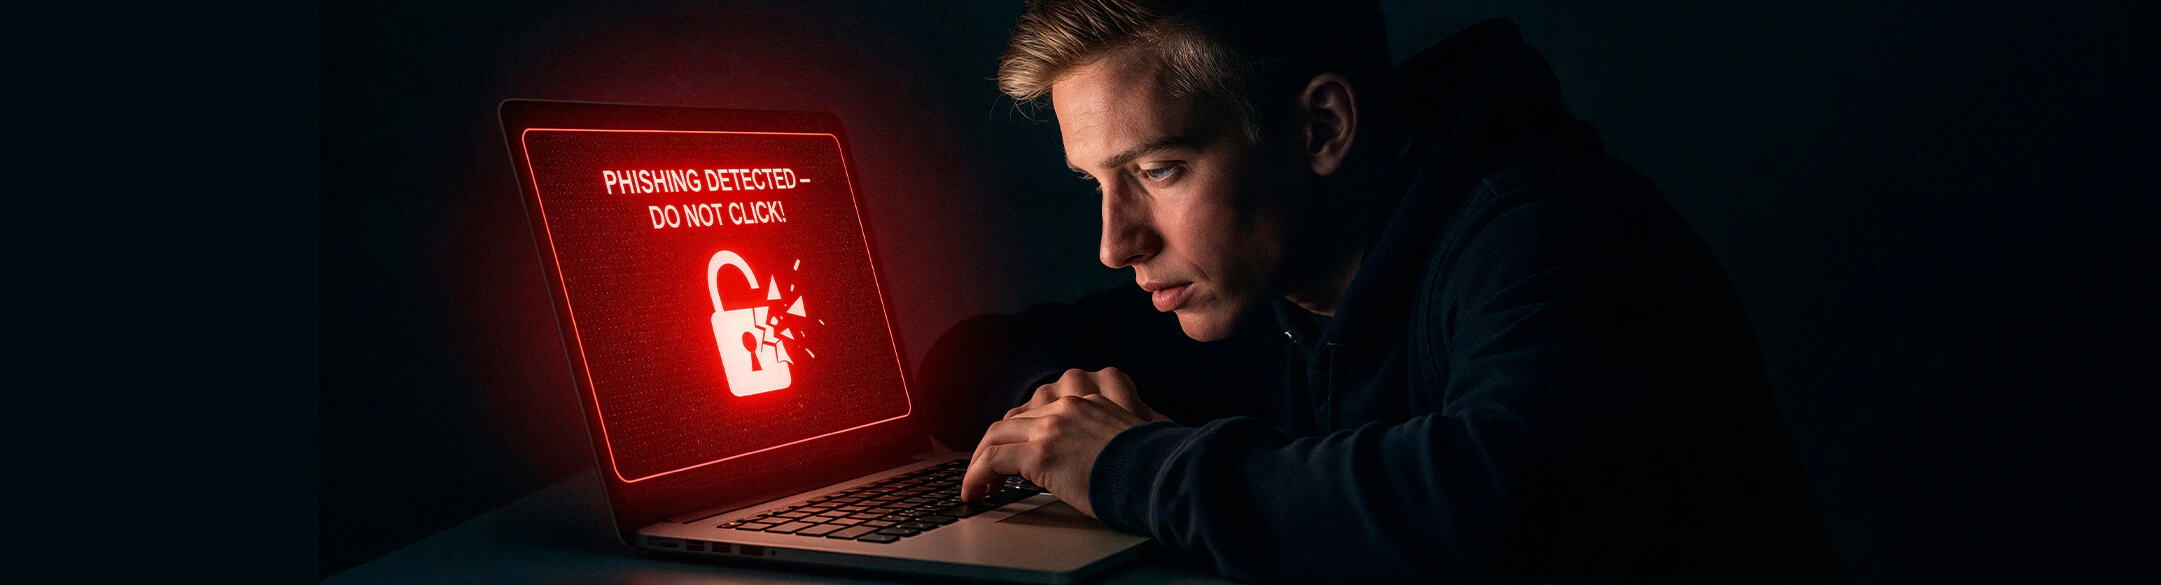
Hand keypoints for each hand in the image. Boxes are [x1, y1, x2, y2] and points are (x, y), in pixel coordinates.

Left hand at [962, 368, 1161, 517]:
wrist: (1160, 474)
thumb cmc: (1153, 465)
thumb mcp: (1131, 436)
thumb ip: (1106, 435)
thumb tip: (1095, 458)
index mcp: (1088, 399)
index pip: (1037, 409)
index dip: (1019, 433)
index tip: (1012, 453)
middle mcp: (1067, 404)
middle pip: (1013, 420)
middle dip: (994, 446)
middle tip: (986, 471)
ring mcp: (1052, 425)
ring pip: (996, 437)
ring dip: (979, 462)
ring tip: (975, 486)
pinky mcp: (1042, 452)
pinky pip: (993, 461)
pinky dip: (976, 477)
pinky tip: (975, 493)